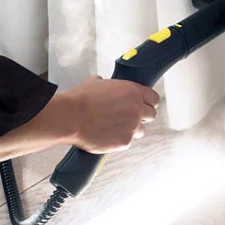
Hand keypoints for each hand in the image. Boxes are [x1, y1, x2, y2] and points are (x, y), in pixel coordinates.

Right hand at [37, 76, 159, 153]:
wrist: (71, 117)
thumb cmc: (81, 100)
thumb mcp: (96, 83)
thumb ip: (108, 85)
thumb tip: (103, 85)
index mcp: (133, 92)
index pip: (154, 98)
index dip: (148, 102)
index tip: (144, 105)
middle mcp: (136, 109)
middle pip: (151, 115)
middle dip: (141, 116)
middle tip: (128, 117)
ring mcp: (132, 126)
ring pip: (140, 131)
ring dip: (131, 129)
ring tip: (115, 127)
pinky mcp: (125, 141)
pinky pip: (127, 142)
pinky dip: (119, 140)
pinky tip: (107, 135)